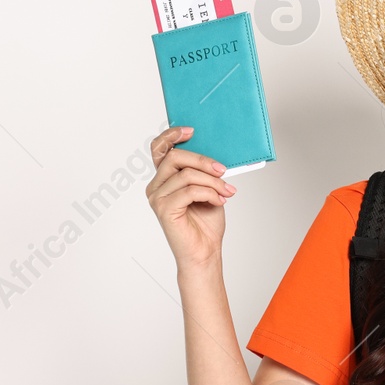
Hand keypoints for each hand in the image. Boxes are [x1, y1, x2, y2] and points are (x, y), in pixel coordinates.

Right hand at [146, 126, 235, 270]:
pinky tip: (220, 200)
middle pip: (174, 157)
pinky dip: (210, 193)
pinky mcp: (164, 209)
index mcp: (164, 178)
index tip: (192, 131)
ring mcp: (157, 198)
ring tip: (227, 191)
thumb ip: (203, 172)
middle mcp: (156, 186)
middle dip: (202, 160)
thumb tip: (214, 154)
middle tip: (223, 170)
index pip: (159, 149)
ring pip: (186, 174)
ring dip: (212, 181)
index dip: (172, 135)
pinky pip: (189, 191)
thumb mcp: (208, 189)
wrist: (205, 252)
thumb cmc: (205, 223)